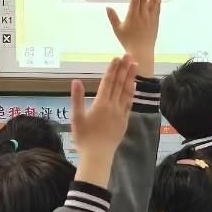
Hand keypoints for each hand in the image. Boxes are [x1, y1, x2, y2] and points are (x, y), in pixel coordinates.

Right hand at [70, 55, 136, 187]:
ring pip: (127, 91)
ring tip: (135, 65)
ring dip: (131, 77)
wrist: (98, 156)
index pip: (107, 82)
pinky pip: (129, 103)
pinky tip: (133, 85)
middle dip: (124, 68)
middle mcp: (113, 106)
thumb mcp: (76, 118)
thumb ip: (76, 98)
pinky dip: (132, 92)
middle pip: (119, 83)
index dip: (112, 69)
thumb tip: (75, 81)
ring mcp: (121, 113)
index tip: (116, 57)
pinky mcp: (125, 120)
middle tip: (130, 54)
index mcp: (100, 104)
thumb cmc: (84, 138)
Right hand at [106, 0, 160, 76]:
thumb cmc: (128, 41)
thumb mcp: (117, 29)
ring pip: (154, 1)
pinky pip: (158, 7)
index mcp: (132, 17)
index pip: (135, 2)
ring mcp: (150, 17)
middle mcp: (142, 16)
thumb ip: (113, 18)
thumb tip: (107, 7)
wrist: (141, 51)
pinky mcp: (156, 20)